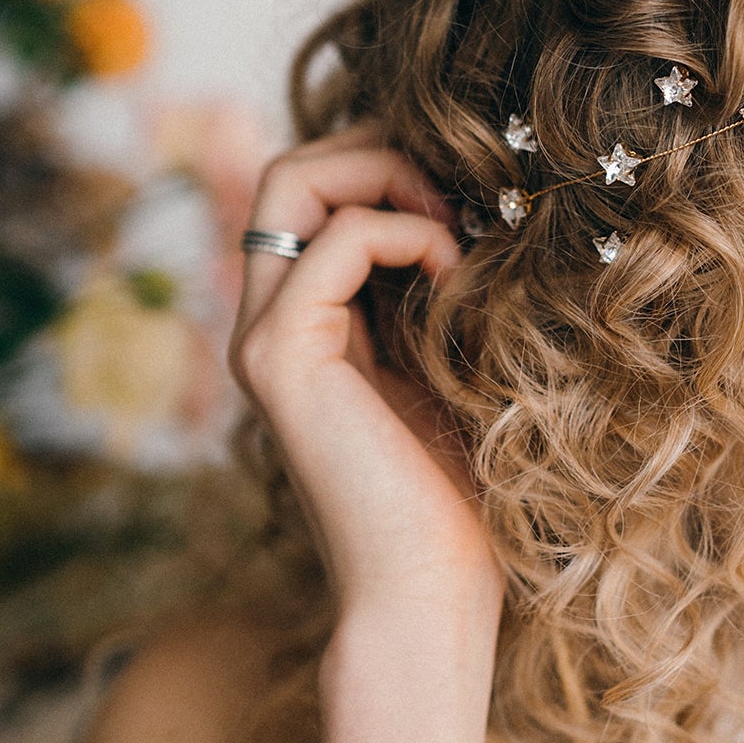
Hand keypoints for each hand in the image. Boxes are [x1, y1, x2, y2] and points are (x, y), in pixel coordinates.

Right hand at [230, 126, 502, 657]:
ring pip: (294, 181)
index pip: (314, 187)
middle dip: (380, 150)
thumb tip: (479, 194)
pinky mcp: (281, 359)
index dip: (386, 162)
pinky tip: (455, 280)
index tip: (467, 202)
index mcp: (306, 320)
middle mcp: (268, 321)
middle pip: (292, 167)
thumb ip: (437, 285)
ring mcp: (264, 337)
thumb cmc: (460, 492)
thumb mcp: (453, 358)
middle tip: (459, 196)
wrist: (430, 592)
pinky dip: (405, 234)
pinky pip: (334, 242)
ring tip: (458, 231)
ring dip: (389, 178)